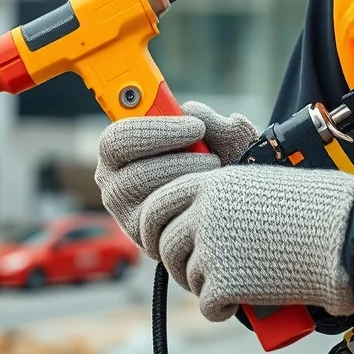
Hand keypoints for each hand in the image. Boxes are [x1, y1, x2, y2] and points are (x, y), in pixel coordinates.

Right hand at [94, 103, 258, 247]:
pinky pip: (163, 229)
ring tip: (213, 176)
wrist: (239, 205)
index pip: (115, 141)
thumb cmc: (224, 163)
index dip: (153, 131)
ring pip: (148, 203)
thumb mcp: (225, 137)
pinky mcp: (147, 242)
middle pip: (130, 176)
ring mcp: (128, 217)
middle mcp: (116, 185)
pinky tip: (206, 199)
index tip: (196, 128)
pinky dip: (190, 210)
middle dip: (178, 163)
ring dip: (188, 185)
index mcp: (121, 152)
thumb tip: (190, 111)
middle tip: (211, 157)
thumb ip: (209, 120)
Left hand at [139, 163, 353, 320]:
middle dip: (175, 261)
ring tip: (236, 281)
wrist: (344, 234)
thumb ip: (228, 197)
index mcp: (214, 183)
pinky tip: (248, 297)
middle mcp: (205, 212)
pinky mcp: (224, 283)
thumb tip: (209, 217)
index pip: (158, 203)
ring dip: (206, 283)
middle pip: (164, 244)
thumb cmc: (318, 206)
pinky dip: (223, 307)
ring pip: (186, 275)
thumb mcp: (263, 183)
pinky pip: (208, 304)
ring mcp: (211, 248)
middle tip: (196, 269)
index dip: (155, 226)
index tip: (160, 239)